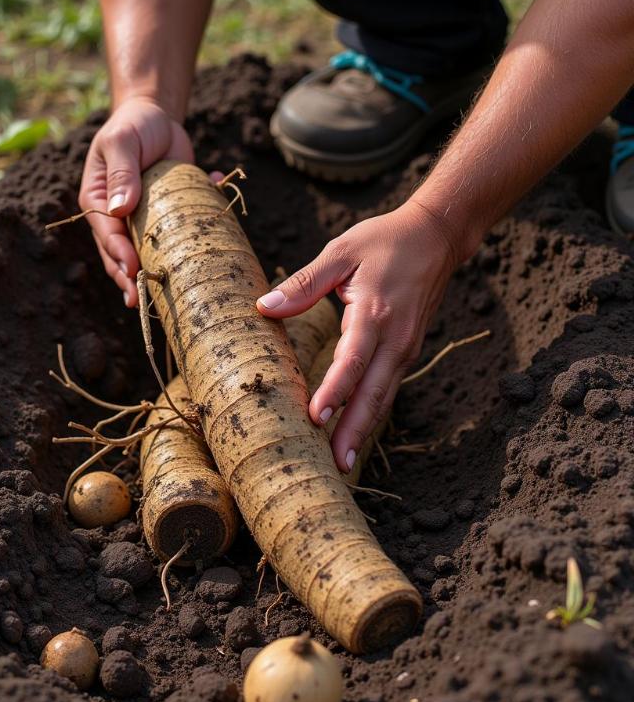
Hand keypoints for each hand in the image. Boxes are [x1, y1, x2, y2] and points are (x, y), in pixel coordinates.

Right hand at [79, 97, 193, 306]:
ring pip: (149, 254)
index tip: (132, 271)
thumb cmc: (133, 127)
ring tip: (169, 295)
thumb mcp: (123, 142)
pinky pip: (178, 235)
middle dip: (131, 279)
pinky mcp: (168, 219)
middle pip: (122, 254)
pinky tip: (215, 232)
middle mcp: (118, 216)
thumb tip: (119, 208)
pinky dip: (196, 238)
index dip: (118, 255)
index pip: (106, 233)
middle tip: (142, 301)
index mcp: (99, 201)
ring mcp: (143, 221)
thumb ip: (122, 172)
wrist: (156, 116)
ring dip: (159, 273)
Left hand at [256, 201, 458, 472]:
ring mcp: (406, 348)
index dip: (335, 391)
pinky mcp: (407, 351)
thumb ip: (304, 283)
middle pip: (373, 393)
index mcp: (375, 313)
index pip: (352, 360)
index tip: (317, 418)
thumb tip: (265, 306)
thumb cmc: (384, 241)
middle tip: (335, 465)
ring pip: (383, 397)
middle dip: (353, 430)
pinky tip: (357, 431)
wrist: (436, 237)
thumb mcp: (341, 251)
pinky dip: (372, 413)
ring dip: (364, 429)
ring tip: (343, 461)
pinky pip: (388, 388)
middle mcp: (395, 338)